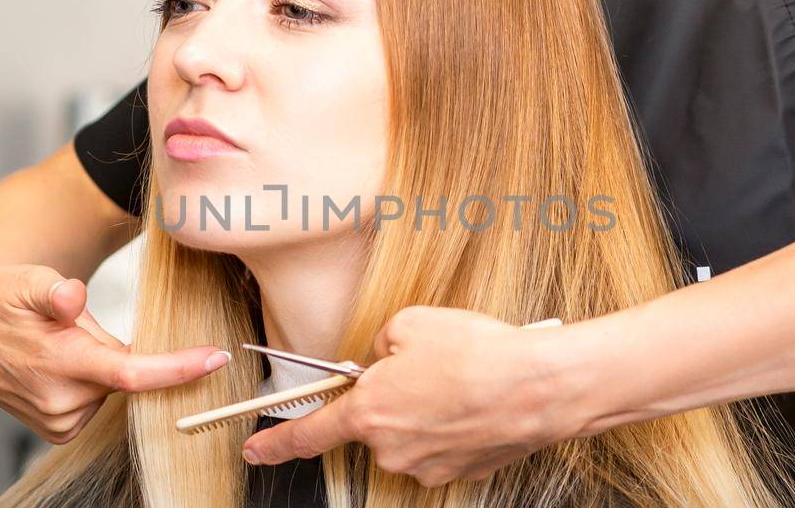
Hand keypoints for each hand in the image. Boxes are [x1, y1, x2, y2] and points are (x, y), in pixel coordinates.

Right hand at [0, 265, 231, 443]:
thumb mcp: (24, 280)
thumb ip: (51, 289)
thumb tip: (72, 296)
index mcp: (63, 363)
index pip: (133, 374)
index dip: (178, 369)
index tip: (216, 358)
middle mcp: (62, 401)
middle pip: (127, 376)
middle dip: (119, 348)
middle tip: (78, 327)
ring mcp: (59, 420)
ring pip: (112, 389)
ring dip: (101, 365)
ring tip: (60, 344)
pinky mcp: (58, 430)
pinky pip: (97, 402)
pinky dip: (91, 382)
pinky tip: (61, 364)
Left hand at [241, 307, 589, 486]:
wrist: (540, 386)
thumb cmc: (478, 352)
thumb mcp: (412, 323)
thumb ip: (380, 343)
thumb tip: (382, 357)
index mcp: (368, 412)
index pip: (307, 434)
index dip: (275, 444)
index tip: (254, 451)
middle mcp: (392, 449)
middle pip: (373, 423)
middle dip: (390, 397)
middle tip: (425, 367)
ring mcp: (427, 466)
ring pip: (410, 433)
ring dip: (425, 409)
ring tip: (460, 380)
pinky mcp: (460, 472)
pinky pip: (441, 443)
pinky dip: (452, 423)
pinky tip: (475, 398)